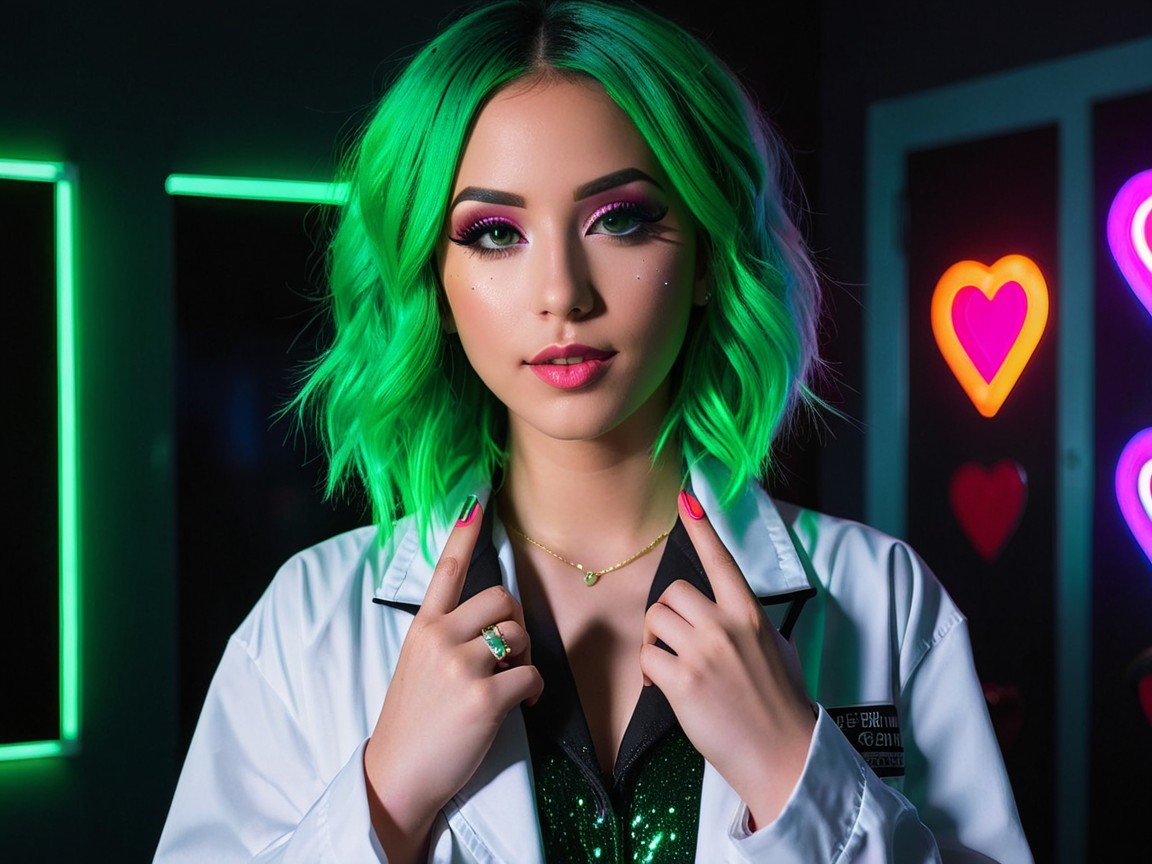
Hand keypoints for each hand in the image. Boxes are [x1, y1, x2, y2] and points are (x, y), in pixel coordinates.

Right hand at [364, 498, 543, 861]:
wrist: (398, 775)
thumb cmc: (413, 721)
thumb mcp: (416, 665)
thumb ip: (446, 636)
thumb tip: (492, 622)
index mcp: (423, 627)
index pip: (446, 570)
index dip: (463, 534)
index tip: (476, 500)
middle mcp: (439, 638)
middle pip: (502, 598)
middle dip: (517, 621)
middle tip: (511, 651)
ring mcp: (460, 666)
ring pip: (519, 634)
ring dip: (526, 655)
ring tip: (511, 681)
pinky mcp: (484, 697)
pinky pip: (531, 674)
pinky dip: (534, 689)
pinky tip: (522, 703)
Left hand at [639, 491, 814, 827]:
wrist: (784, 756)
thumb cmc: (782, 706)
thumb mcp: (777, 650)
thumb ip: (750, 625)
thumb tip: (734, 614)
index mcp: (749, 614)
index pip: (722, 561)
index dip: (703, 529)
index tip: (687, 499)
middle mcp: (726, 626)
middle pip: (671, 593)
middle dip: (667, 617)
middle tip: (675, 644)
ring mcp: (704, 652)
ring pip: (654, 620)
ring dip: (654, 642)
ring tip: (671, 667)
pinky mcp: (683, 681)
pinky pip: (647, 657)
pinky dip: (649, 672)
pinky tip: (664, 689)